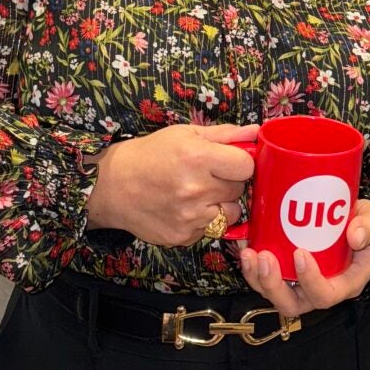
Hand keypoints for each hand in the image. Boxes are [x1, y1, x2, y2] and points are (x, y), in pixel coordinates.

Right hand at [86, 123, 257, 246]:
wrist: (112, 185)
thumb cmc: (151, 154)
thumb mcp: (185, 134)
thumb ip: (225, 134)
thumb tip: (256, 132)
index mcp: (198, 157)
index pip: (246, 166)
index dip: (240, 163)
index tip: (229, 162)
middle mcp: (196, 189)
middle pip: (239, 190)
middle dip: (229, 182)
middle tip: (208, 176)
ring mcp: (189, 217)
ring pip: (230, 214)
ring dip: (220, 204)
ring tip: (199, 194)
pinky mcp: (182, 237)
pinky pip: (210, 230)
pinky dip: (202, 221)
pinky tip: (184, 209)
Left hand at [237, 199, 369, 315]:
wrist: (355, 219)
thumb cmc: (369, 225)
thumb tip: (355, 235)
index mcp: (345, 284)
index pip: (325, 295)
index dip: (310, 281)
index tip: (300, 253)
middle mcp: (318, 289)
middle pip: (292, 304)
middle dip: (273, 285)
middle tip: (265, 257)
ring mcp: (299, 283)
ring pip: (274, 294)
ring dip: (257, 277)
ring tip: (248, 253)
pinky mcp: (286, 270)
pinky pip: (265, 277)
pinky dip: (251, 265)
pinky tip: (244, 244)